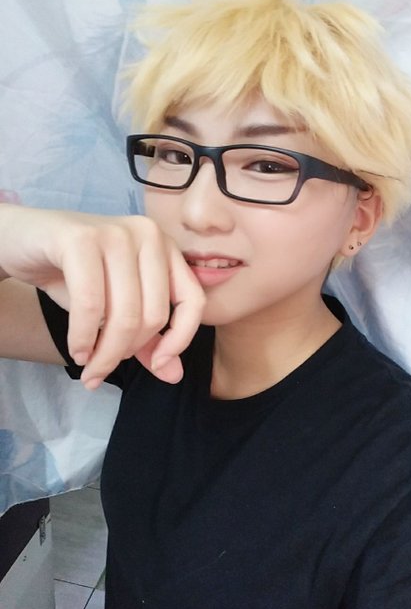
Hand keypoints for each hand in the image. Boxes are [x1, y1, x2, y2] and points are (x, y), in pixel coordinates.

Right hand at [0, 205, 204, 387]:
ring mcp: (116, 233)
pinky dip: (83, 337)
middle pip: (154, 314)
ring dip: (104, 353)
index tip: (157, 366)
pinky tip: (77, 349)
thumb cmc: (73, 273)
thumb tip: (174, 375)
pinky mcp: (81, 239)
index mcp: (164, 247)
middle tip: (102, 369)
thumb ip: (147, 340)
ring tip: (88, 365)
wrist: (20, 242)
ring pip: (125, 314)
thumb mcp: (115, 309)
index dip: (180, 339)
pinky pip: (91, 304)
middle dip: (126, 353)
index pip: (193, 301)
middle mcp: (148, 234)